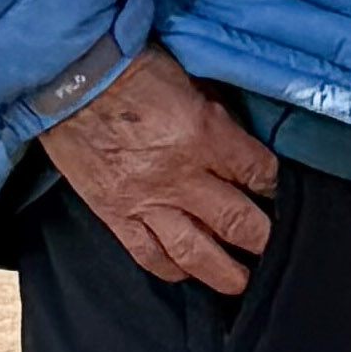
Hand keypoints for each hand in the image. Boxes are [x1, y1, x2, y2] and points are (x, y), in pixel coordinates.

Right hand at [42, 46, 277, 293]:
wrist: (67, 78)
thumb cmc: (131, 69)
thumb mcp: (193, 79)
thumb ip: (222, 115)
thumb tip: (244, 138)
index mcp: (205, 135)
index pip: (259, 173)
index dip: (277, 187)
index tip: (283, 195)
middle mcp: (179, 175)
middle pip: (236, 221)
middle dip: (263, 239)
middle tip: (277, 248)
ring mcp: (145, 199)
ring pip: (194, 251)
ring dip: (223, 272)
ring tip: (241, 282)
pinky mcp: (113, 213)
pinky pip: (146, 254)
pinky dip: (171, 269)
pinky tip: (187, 273)